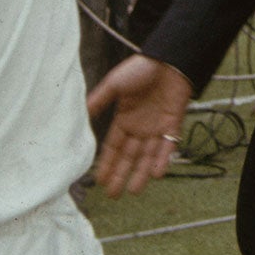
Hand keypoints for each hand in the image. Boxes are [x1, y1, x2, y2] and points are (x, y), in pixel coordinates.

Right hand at [85, 53, 194, 197]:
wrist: (169, 59)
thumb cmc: (141, 69)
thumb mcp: (114, 85)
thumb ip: (99, 101)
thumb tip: (80, 114)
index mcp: (125, 119)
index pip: (114, 147)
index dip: (107, 163)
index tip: (100, 180)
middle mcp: (140, 127)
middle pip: (129, 156)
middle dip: (121, 174)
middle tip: (113, 195)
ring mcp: (157, 127)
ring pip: (148, 156)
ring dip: (141, 173)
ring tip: (132, 191)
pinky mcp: (174, 124)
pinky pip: (168, 146)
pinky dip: (163, 159)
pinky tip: (156, 174)